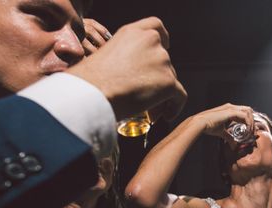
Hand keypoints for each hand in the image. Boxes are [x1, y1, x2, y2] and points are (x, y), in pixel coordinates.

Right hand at [68, 17, 186, 121]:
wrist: (93, 92)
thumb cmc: (92, 79)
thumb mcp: (106, 54)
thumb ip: (126, 56)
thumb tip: (133, 72)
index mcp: (133, 32)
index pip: (156, 27)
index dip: (164, 38)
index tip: (166, 46)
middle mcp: (151, 42)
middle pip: (164, 62)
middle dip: (157, 79)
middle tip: (145, 97)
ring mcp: (162, 60)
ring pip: (170, 80)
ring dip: (162, 95)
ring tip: (148, 111)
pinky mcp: (169, 81)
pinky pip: (180, 96)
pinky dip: (175, 107)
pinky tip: (166, 116)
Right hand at [194, 103, 254, 140]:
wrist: (200, 123)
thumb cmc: (208, 126)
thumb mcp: (221, 132)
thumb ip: (229, 137)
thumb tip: (233, 146)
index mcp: (229, 110)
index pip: (244, 112)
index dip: (249, 121)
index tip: (251, 131)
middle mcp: (231, 107)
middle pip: (248, 110)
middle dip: (252, 120)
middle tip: (254, 131)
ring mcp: (231, 108)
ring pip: (248, 111)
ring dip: (251, 122)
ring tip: (251, 131)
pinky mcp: (230, 112)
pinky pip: (244, 115)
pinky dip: (248, 123)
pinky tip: (247, 130)